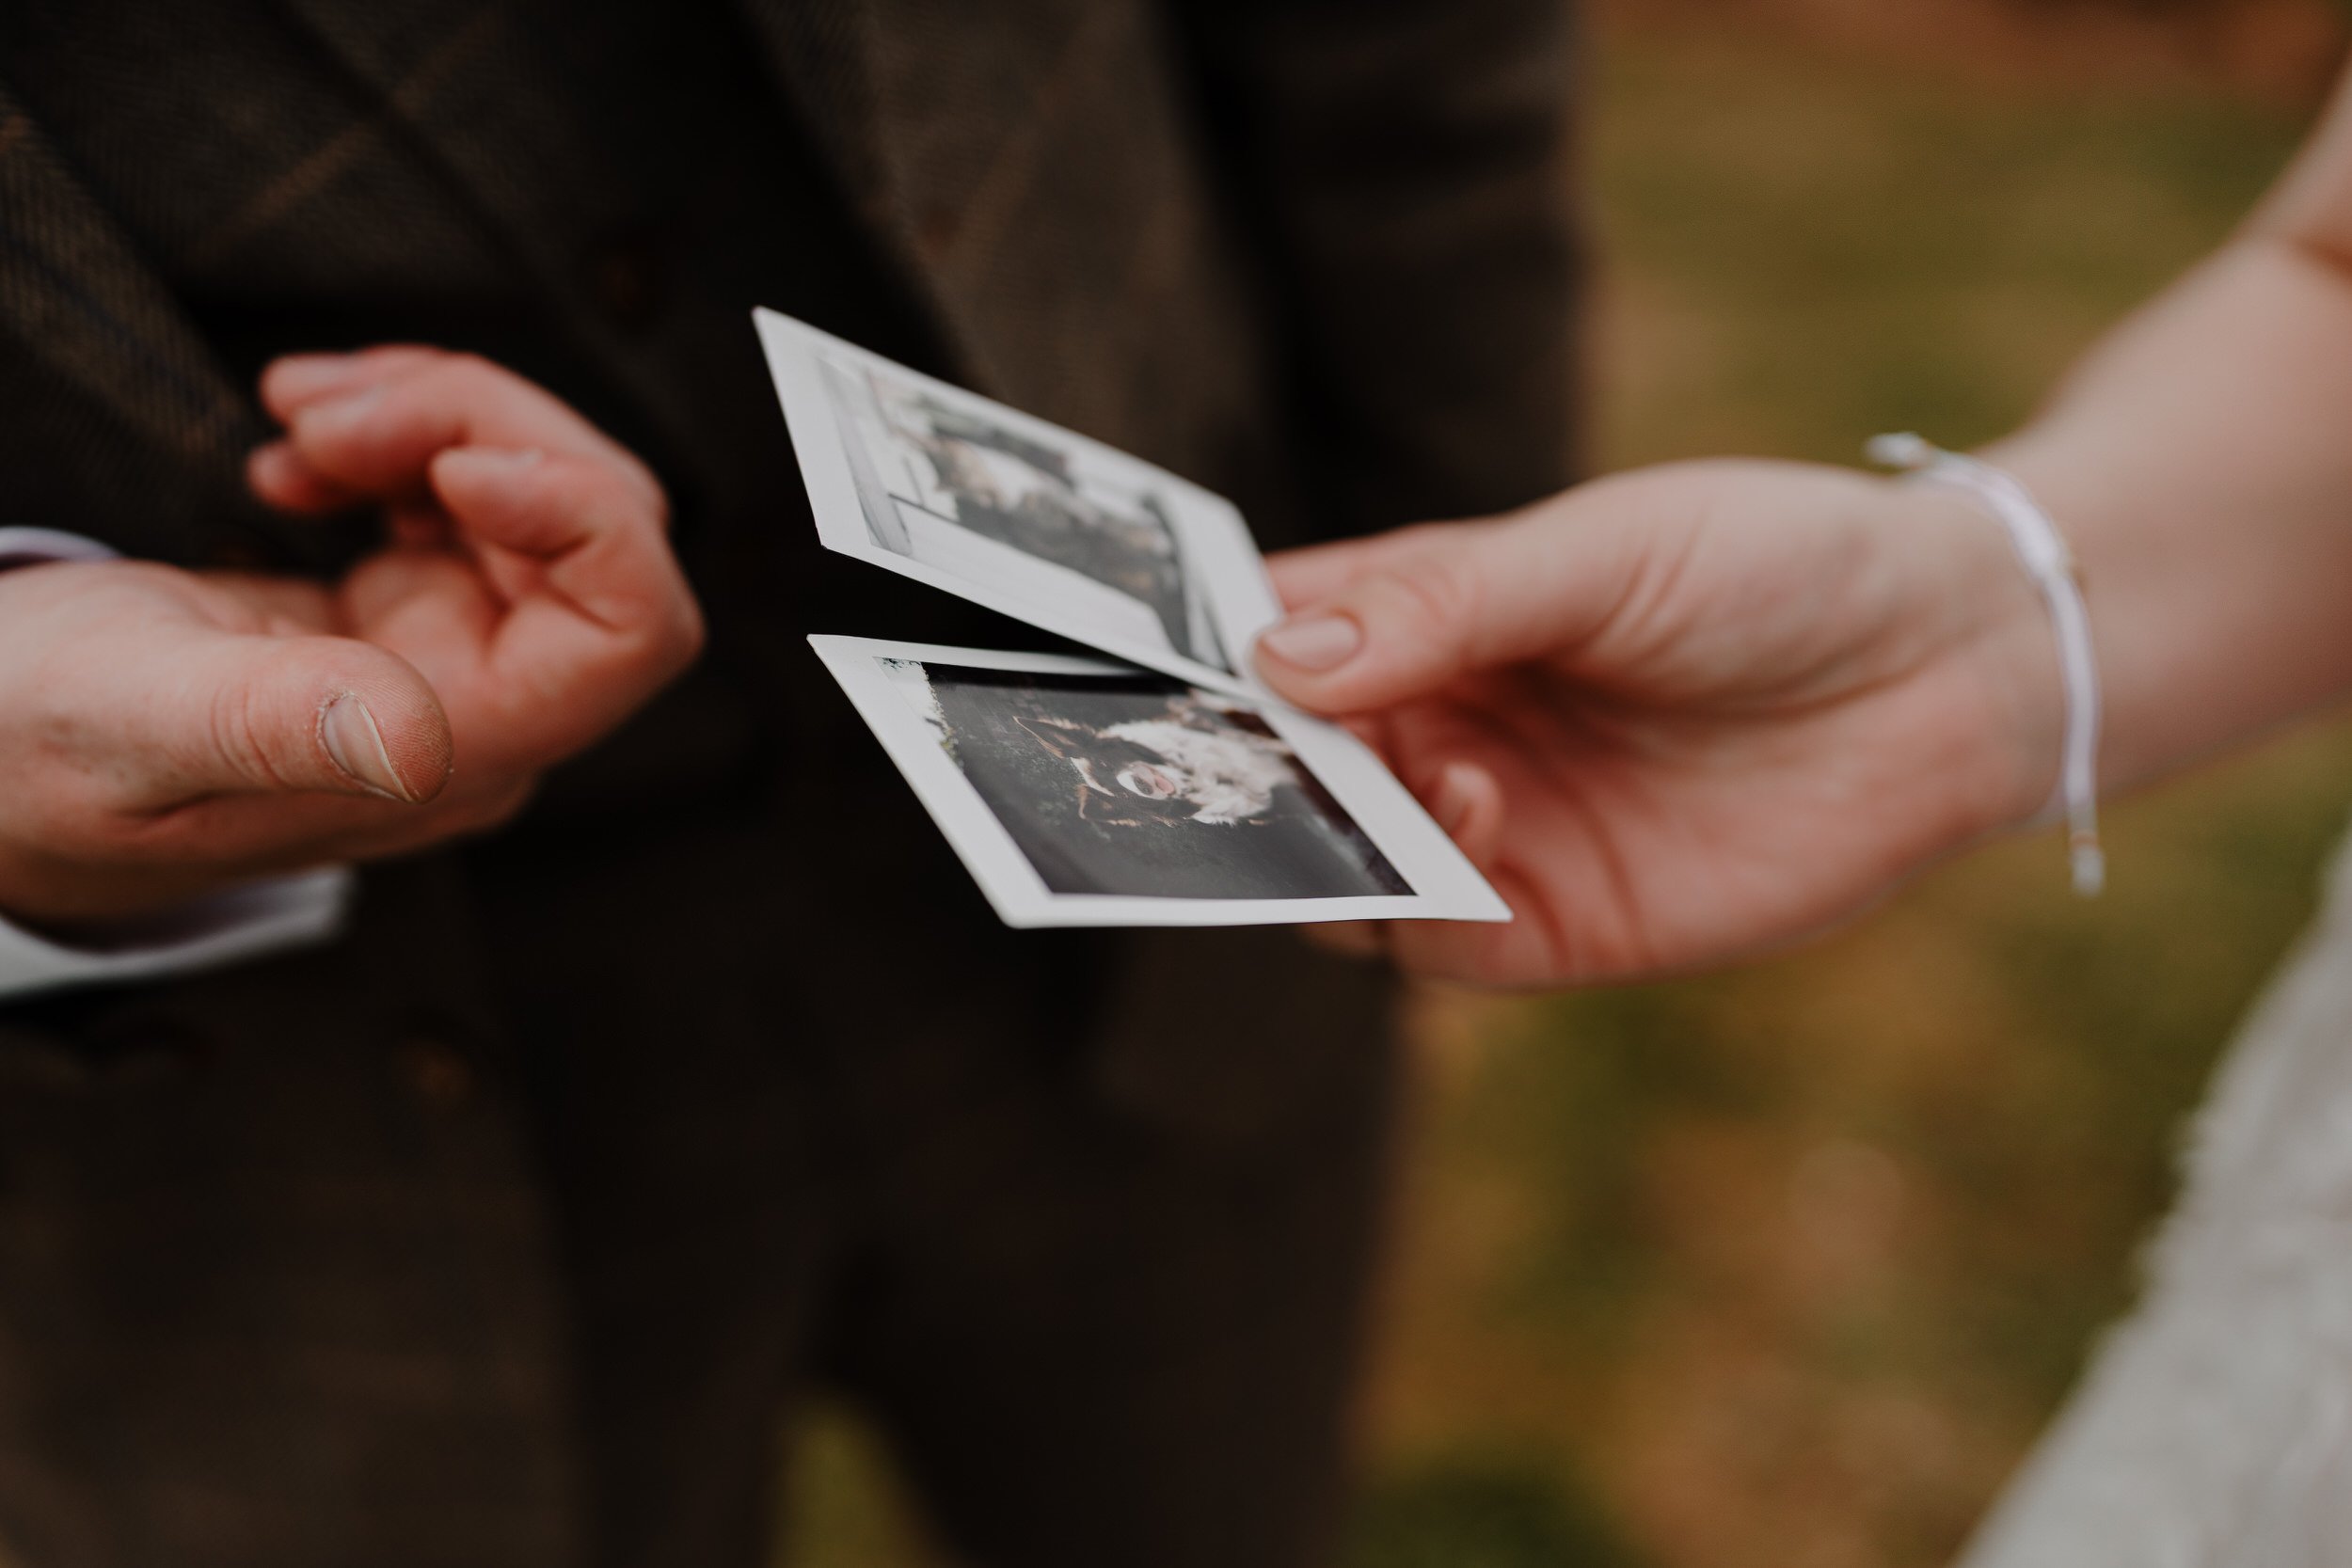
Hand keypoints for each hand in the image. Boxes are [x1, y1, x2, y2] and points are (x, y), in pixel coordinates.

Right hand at [0, 347, 703, 925]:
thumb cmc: (27, 753)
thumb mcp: (125, 723)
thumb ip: (268, 727)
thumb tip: (419, 739)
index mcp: (455, 752)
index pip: (634, 632)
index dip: (586, 516)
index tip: (455, 459)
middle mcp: (482, 709)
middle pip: (599, 529)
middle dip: (482, 428)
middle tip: (324, 406)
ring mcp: (452, 656)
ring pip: (542, 492)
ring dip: (435, 416)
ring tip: (298, 411)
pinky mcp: (404, 613)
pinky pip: (472, 493)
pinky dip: (401, 436)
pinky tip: (300, 450)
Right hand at [1254, 460, 2062, 985]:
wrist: (1953, 669)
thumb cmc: (1775, 567)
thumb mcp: (1603, 552)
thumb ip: (1445, 603)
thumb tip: (1274, 655)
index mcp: (1431, 619)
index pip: (1275, 640)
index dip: (1200, 652)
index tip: (1127, 663)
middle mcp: (1441, 730)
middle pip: (1287, 771)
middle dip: (1237, 767)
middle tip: (1203, 755)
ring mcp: (1493, 834)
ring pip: (1343, 867)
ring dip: (1325, 833)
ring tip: (1371, 773)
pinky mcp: (1558, 926)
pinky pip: (1438, 944)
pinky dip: (1414, 902)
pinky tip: (1469, 810)